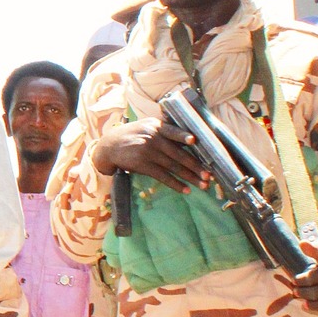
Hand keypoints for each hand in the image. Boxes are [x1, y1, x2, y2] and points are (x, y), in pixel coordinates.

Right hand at [93, 118, 207, 192]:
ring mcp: (147, 152)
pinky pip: (162, 176)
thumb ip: (164, 130)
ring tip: (202, 185)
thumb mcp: (145, 126)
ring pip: (173, 166)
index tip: (195, 141)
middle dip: (195, 166)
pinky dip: (175, 184)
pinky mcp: (142, 165)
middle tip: (208, 175)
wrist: (109, 146)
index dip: (183, 136)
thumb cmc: (132, 136)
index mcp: (156, 126)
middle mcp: (152, 138)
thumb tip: (189, 139)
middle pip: (178, 153)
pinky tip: (185, 190)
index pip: (172, 131)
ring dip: (189, 177)